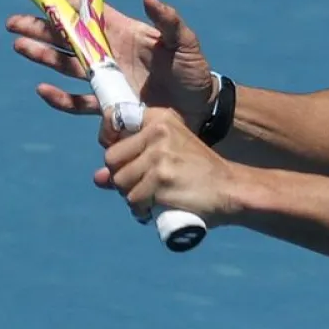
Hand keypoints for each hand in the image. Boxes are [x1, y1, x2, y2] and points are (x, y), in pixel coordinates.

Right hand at [7, 0, 217, 129]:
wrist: (200, 109)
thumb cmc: (194, 71)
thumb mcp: (185, 43)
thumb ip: (168, 21)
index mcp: (123, 31)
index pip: (89, 11)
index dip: (66, 1)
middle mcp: (109, 52)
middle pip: (67, 36)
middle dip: (40, 27)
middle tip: (13, 22)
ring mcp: (106, 79)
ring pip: (65, 65)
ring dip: (42, 55)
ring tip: (19, 45)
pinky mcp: (108, 106)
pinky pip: (78, 102)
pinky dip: (59, 98)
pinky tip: (42, 89)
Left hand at [95, 107, 237, 222]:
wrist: (230, 190)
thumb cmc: (198, 173)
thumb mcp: (168, 154)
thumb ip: (132, 161)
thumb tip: (97, 178)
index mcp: (160, 118)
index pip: (114, 120)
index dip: (111, 142)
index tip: (121, 159)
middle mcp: (158, 132)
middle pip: (111, 158)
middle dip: (121, 177)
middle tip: (143, 185)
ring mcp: (159, 155)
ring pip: (120, 182)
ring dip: (132, 196)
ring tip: (152, 198)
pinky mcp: (160, 179)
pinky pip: (133, 200)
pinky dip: (141, 210)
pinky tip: (156, 209)